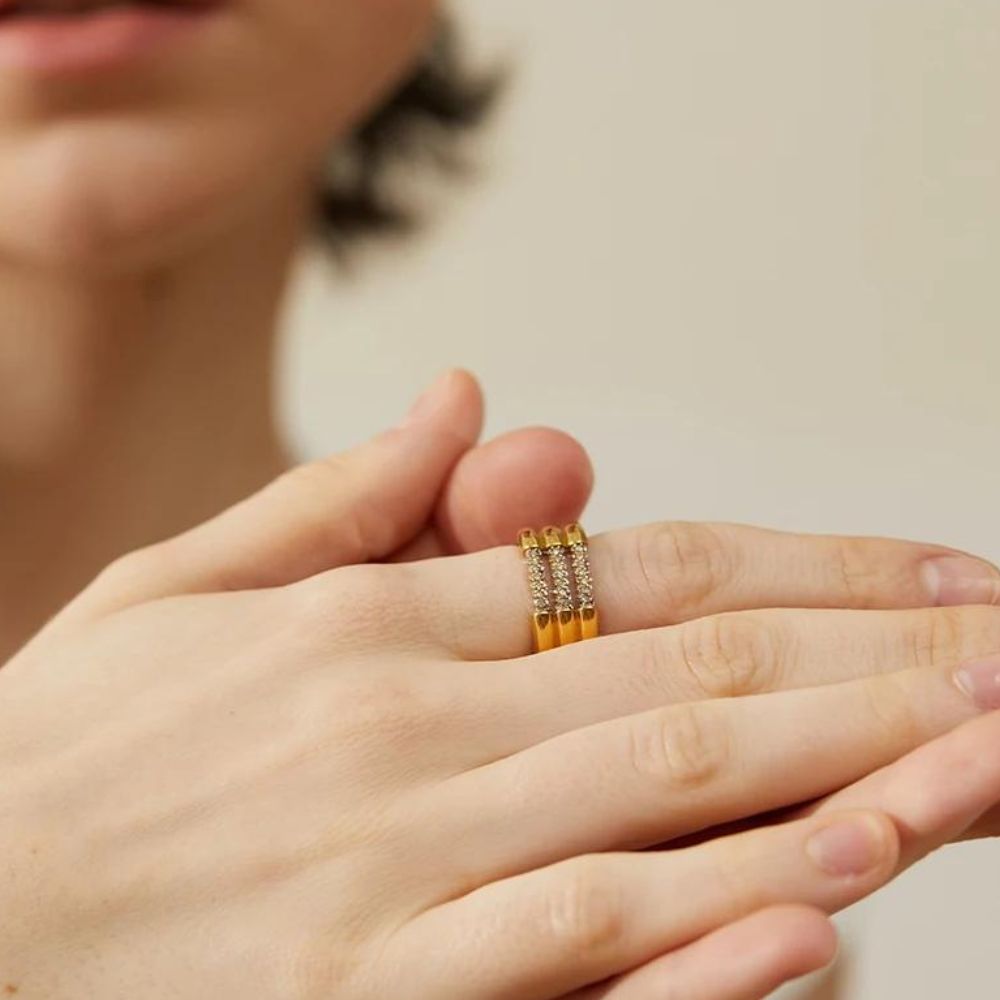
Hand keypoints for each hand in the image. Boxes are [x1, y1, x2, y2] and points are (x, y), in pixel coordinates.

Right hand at [5, 488, 998, 997]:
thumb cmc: (66, 752)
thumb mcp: (180, 585)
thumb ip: (343, 496)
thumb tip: (479, 399)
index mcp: (372, 620)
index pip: (642, 571)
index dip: (807, 569)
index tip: (935, 578)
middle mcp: (408, 727)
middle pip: (698, 677)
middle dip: (880, 666)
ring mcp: (397, 868)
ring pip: (669, 800)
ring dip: (846, 773)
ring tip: (985, 746)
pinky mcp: (372, 998)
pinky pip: (575, 949)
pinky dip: (707, 919)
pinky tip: (827, 892)